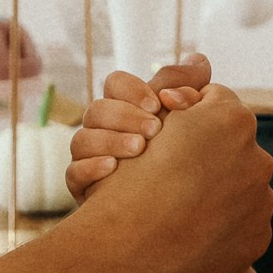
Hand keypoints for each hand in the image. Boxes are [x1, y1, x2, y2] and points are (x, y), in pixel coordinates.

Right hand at [66, 54, 211, 198]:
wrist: (172, 212)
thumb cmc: (178, 160)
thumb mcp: (186, 123)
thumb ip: (189, 90)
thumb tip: (200, 60)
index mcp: (125, 108)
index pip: (115, 83)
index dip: (132, 89)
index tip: (156, 104)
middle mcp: (102, 129)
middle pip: (96, 109)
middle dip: (125, 116)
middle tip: (154, 130)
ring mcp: (88, 157)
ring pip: (81, 139)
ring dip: (111, 140)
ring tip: (139, 149)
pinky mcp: (83, 187)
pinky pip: (73, 172)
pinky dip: (91, 167)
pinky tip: (113, 169)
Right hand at [66, 82, 272, 272]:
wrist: (130, 256)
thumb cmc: (129, 179)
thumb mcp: (147, 120)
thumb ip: (178, 85)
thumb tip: (202, 60)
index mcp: (230, 120)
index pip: (210, 101)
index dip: (179, 115)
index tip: (157, 136)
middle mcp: (257, 156)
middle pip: (225, 142)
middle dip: (197, 151)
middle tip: (164, 171)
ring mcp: (262, 200)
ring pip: (236, 182)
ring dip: (210, 187)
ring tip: (173, 204)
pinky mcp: (258, 236)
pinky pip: (241, 220)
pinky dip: (218, 222)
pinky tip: (188, 229)